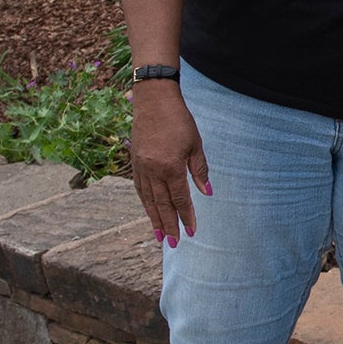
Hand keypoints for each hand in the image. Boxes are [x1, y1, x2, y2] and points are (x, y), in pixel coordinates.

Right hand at [130, 81, 211, 241]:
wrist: (153, 100)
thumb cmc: (179, 120)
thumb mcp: (195, 144)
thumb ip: (200, 170)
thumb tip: (208, 193)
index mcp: (171, 167)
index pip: (180, 199)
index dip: (186, 217)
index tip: (191, 232)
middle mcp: (153, 171)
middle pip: (162, 205)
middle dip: (169, 225)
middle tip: (174, 243)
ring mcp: (141, 167)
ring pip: (148, 200)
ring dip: (155, 219)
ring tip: (159, 236)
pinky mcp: (135, 162)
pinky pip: (140, 188)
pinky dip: (145, 203)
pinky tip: (149, 212)